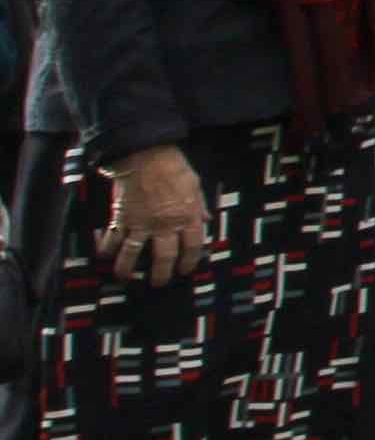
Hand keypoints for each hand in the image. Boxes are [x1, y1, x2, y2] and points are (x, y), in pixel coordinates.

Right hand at [98, 145, 209, 286]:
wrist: (144, 155)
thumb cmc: (173, 167)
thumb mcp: (195, 185)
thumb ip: (199, 206)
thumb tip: (205, 220)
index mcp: (187, 217)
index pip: (192, 246)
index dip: (189, 261)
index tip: (185, 270)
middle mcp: (164, 225)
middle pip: (164, 257)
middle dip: (161, 274)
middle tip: (158, 284)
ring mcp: (141, 224)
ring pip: (133, 254)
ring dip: (128, 269)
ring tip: (126, 278)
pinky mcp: (120, 218)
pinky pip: (111, 239)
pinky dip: (105, 249)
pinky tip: (103, 256)